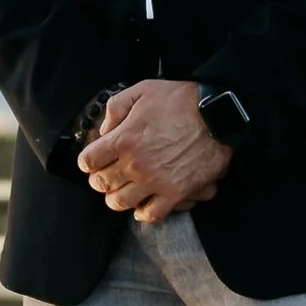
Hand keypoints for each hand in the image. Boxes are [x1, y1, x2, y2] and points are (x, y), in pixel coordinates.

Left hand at [79, 78, 230, 224]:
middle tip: (106, 175)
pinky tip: (142, 205)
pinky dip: (142, 212)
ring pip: (120, 202)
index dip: (88, 160)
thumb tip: (104, 131)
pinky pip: (150, 214)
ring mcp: (154, 181)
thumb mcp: (142, 91)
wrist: (217, 115)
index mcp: (123, 139)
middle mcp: (134, 164)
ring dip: (116, 197)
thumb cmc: (181, 100)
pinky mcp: (175, 193)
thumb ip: (116, 108)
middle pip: (101, 184)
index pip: (88, 161)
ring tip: (122, 191)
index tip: (94, 160)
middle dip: (99, 179)